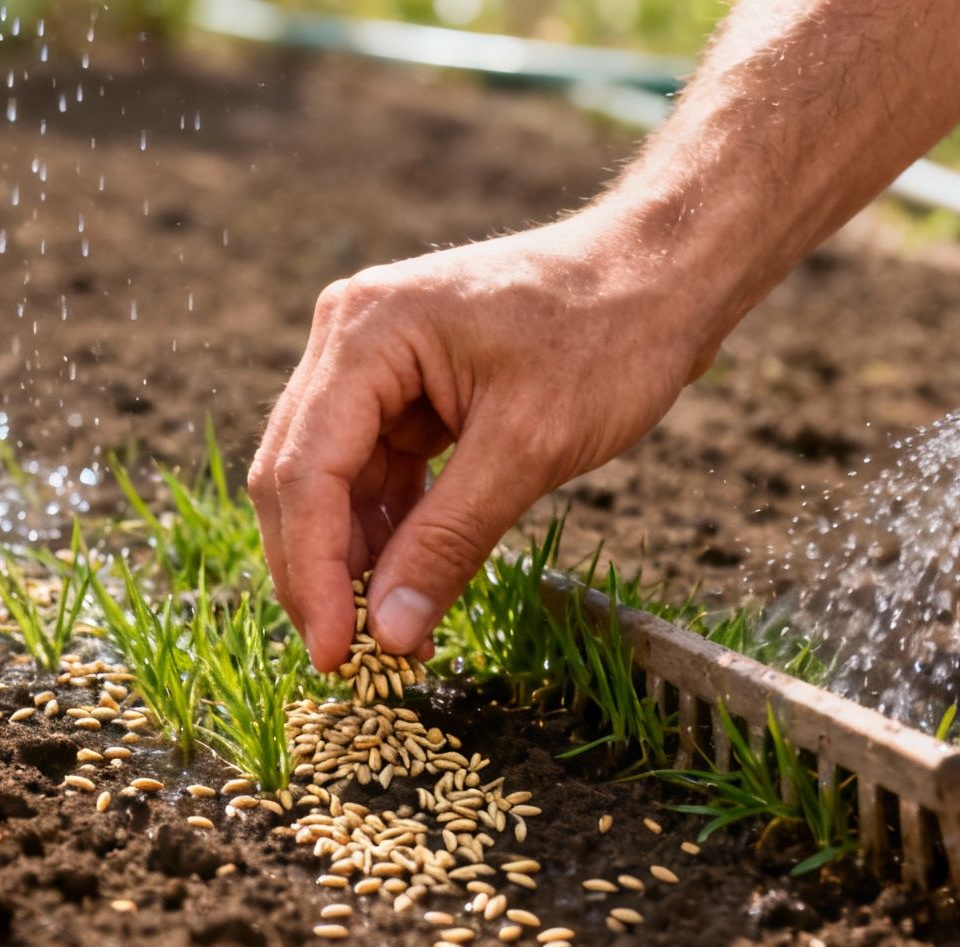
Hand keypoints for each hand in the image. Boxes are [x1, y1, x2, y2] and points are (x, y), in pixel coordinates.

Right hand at [249, 205, 729, 672]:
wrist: (662, 273)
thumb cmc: (608, 334)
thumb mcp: (530, 447)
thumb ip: (449, 541)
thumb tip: (391, 632)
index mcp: (367, 333)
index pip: (307, 471)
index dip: (313, 571)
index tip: (336, 652)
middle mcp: (349, 338)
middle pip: (298, 476)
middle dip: (318, 571)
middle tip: (348, 659)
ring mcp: (372, 361)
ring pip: (330, 481)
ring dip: (351, 558)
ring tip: (385, 631)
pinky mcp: (402, 387)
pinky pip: (373, 472)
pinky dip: (386, 530)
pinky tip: (404, 583)